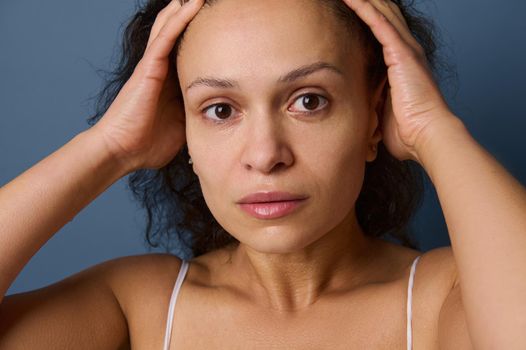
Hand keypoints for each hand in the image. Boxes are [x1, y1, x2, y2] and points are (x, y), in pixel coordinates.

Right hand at [92, 0, 203, 171]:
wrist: (122, 152)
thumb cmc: (147, 145)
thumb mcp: (181, 129)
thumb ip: (195, 118)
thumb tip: (216, 123)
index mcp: (170, 84)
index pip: (189, 55)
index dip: (203, 40)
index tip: (223, 28)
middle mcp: (161, 71)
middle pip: (178, 36)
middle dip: (191, 18)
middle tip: (209, 2)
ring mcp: (153, 67)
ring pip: (171, 30)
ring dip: (185, 10)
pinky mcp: (148, 69)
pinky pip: (165, 39)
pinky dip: (178, 20)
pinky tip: (190, 5)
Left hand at [343, 0, 459, 163]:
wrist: (426, 136)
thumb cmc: (407, 131)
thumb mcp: (383, 110)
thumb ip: (373, 100)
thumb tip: (358, 106)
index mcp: (403, 63)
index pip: (382, 30)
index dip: (367, 15)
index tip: (347, 7)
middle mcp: (406, 50)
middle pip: (383, 14)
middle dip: (364, 1)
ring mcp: (405, 49)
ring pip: (381, 12)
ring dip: (361, 0)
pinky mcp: (401, 52)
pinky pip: (378, 22)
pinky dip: (363, 7)